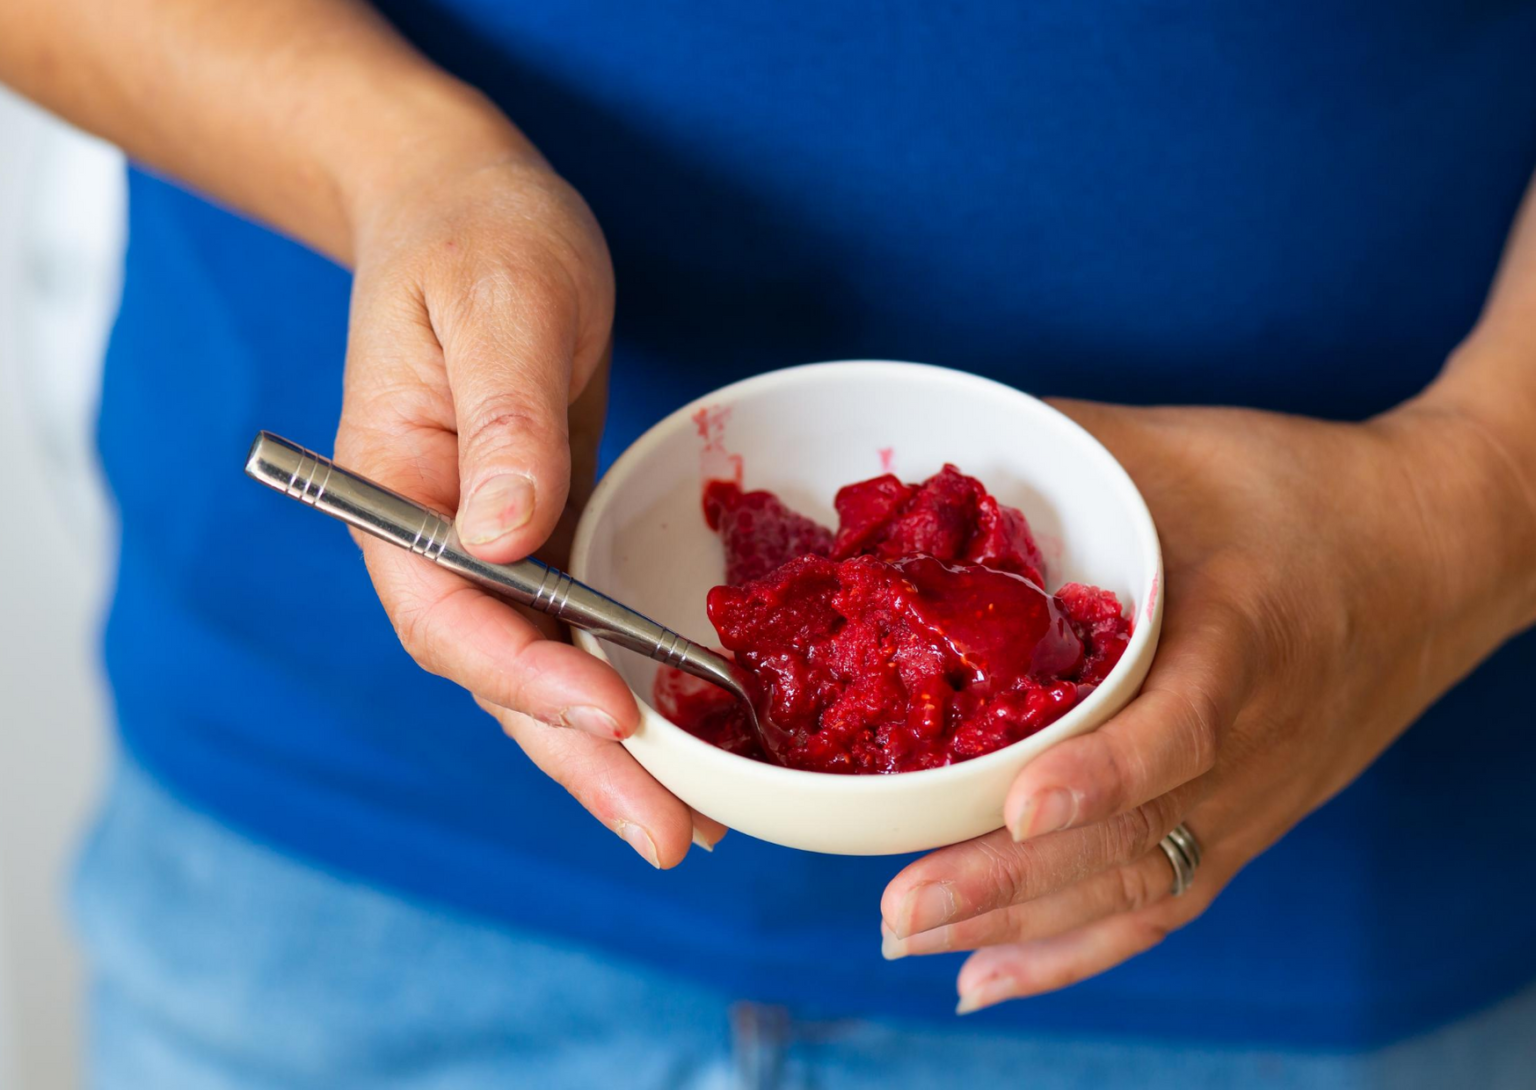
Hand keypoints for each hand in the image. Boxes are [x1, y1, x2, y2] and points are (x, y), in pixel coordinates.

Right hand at [333, 127, 723, 867]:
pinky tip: (683, 740)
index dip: (527, 675)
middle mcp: (433, 540)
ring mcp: (487, 549)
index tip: (615, 717)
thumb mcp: (499, 302)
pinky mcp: (541, 539)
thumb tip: (502, 538)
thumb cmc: (475, 236)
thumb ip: (501, 416)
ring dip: (612, 756)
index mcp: (393, 491)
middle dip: (582, 762)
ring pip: (541, 674)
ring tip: (692, 826)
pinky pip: (578, 635)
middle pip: (498, 676)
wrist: (470, 209)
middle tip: (669, 838)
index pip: (448, 612)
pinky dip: (627, 692)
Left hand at [879, 392, 1535, 1012]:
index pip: (1186, 723)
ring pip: (1135, 885)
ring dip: (1020, 925)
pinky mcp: (1244, 825)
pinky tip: (985, 977)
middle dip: (1010, 881)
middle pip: (1138, 834)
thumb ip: (1075, 449)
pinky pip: (1161, 905)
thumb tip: (936, 453)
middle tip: (899, 908)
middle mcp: (1258, 740)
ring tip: (911, 939)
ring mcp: (1255, 799)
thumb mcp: (1193, 449)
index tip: (1021, 806)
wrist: (1435, 553)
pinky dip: (1073, 952)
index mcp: (1250, 635)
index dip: (1107, 773)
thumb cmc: (1304, 493)